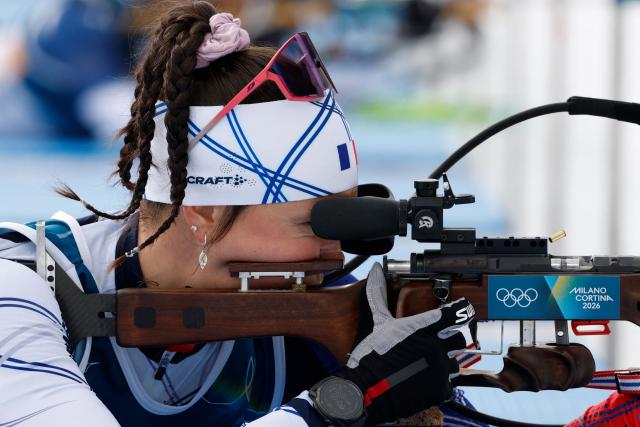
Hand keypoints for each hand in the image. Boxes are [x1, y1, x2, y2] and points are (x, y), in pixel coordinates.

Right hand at [338, 263, 474, 425]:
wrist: (368, 390)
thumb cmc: (372, 356)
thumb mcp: (379, 323)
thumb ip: (380, 296)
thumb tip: (375, 271)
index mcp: (424, 327)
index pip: (456, 314)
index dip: (462, 311)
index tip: (462, 310)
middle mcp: (438, 346)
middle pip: (459, 339)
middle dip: (451, 340)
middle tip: (437, 343)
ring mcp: (441, 368)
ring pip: (456, 362)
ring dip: (445, 362)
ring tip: (426, 364)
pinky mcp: (440, 389)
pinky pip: (449, 385)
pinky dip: (439, 383)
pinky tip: (424, 380)